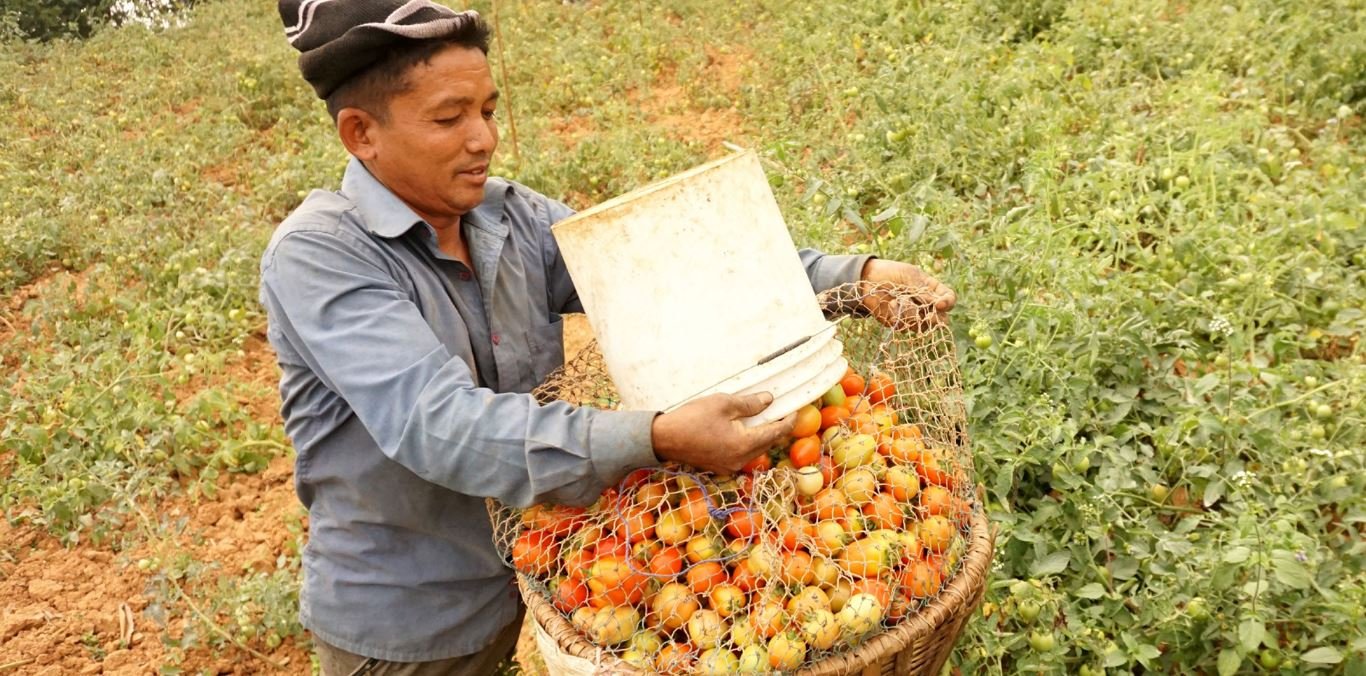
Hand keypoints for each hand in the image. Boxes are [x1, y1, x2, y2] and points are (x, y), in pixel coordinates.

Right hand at [651, 392, 796, 473]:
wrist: (663, 439)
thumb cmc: (691, 419)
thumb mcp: (723, 404)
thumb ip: (749, 404)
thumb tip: (769, 400)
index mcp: (743, 445)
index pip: (776, 433)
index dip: (788, 421)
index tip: (795, 409)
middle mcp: (740, 460)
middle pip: (767, 444)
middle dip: (776, 428)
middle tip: (780, 411)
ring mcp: (729, 466)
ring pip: (755, 450)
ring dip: (761, 435)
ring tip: (762, 418)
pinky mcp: (720, 466)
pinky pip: (741, 454)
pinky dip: (747, 441)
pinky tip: (743, 429)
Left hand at [859, 258, 955, 329]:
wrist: (867, 280)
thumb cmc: (890, 273)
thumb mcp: (910, 277)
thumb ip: (923, 291)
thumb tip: (938, 304)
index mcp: (932, 290)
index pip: (948, 299)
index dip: (948, 303)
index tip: (940, 304)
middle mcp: (926, 305)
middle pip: (941, 319)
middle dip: (934, 317)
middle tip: (924, 312)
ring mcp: (914, 315)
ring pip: (923, 325)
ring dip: (912, 314)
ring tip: (898, 300)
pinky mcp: (899, 323)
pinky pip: (905, 326)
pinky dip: (898, 316)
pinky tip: (890, 305)